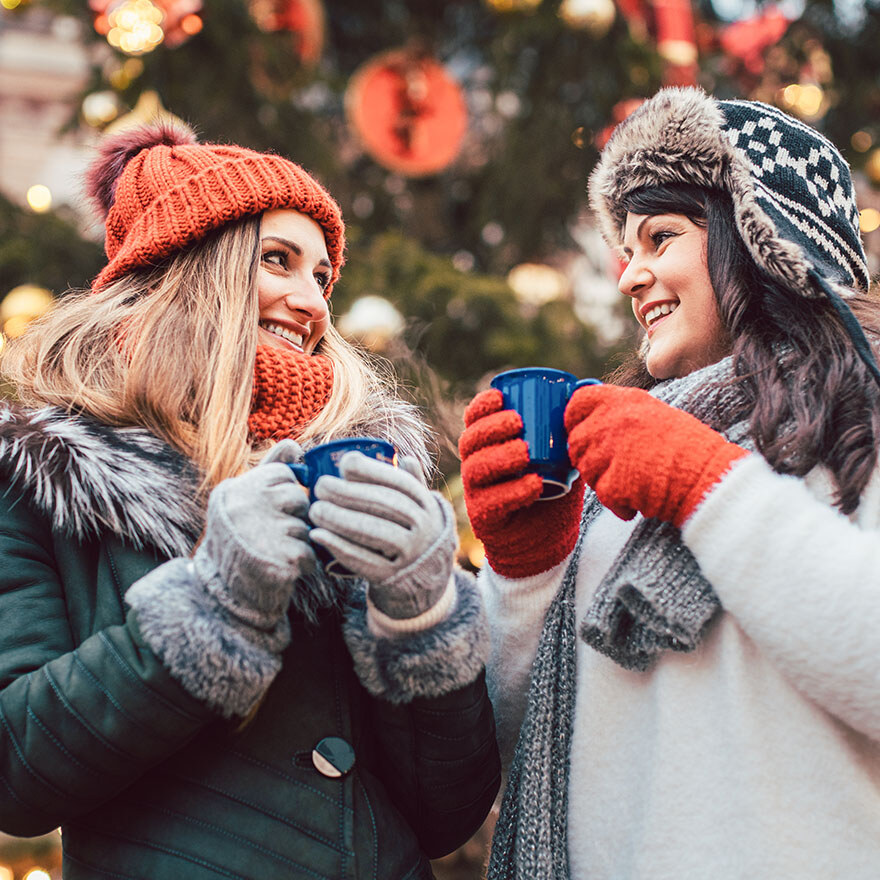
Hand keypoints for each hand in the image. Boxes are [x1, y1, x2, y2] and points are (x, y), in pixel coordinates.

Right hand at [193, 439, 316, 627]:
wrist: (222, 595)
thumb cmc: (239, 541)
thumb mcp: (245, 499)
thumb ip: (269, 469)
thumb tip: (294, 443)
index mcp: (236, 489)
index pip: (284, 474)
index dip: (285, 494)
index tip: (270, 511)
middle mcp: (244, 506)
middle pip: (298, 498)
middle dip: (295, 517)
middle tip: (272, 534)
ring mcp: (261, 532)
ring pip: (305, 526)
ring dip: (298, 542)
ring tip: (273, 552)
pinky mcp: (279, 559)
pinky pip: (310, 552)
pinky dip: (303, 564)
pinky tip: (283, 568)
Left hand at [308, 452, 454, 619]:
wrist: (425, 578)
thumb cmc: (412, 531)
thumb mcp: (419, 508)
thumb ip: (411, 483)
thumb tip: (405, 458)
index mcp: (426, 505)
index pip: (400, 483)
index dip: (372, 471)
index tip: (344, 463)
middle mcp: (424, 528)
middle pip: (385, 506)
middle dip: (348, 493)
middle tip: (320, 486)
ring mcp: (410, 554)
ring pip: (374, 532)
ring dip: (340, 519)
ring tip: (315, 509)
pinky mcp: (392, 576)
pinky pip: (364, 561)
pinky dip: (339, 546)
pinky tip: (318, 535)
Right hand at [459, 389, 583, 577]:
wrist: (547, 538)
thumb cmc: (552, 488)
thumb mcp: (561, 455)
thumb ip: (567, 428)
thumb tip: (586, 388)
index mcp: (488, 445)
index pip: (474, 420)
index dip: (481, 406)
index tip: (500, 396)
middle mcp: (476, 466)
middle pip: (470, 441)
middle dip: (490, 428)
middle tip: (517, 422)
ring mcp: (477, 492)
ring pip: (476, 469)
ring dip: (500, 457)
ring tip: (525, 452)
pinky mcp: (485, 518)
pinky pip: (492, 502)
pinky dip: (513, 492)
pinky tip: (534, 485)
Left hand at [565, 384, 748, 527]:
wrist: (710, 477)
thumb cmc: (690, 449)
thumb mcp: (655, 415)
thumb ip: (622, 415)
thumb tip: (593, 423)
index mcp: (624, 400)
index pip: (577, 402)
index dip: (573, 420)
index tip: (580, 431)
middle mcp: (613, 420)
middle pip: (576, 442)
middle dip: (589, 459)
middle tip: (614, 469)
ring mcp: (611, 451)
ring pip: (586, 470)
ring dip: (604, 482)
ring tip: (634, 484)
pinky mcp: (614, 481)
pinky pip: (603, 495)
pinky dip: (619, 504)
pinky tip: (640, 501)